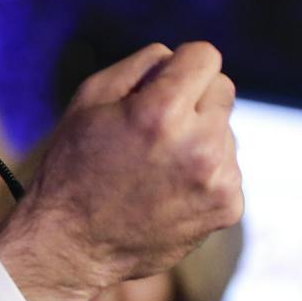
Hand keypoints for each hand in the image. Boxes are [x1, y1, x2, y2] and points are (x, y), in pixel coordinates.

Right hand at [0, 42, 241, 300]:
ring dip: (199, 140)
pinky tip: (168, 191)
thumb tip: (178, 58)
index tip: (163, 83)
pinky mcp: (228, 208)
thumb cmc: (74, 166)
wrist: (73, 244)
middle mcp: (199, 144)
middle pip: (222, 90)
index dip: (181, 65)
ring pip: (225, 133)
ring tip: (156, 168)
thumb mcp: (89, 100)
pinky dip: (203, 175)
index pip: (206, 56)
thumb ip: (140, 65)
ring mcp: (219, 180)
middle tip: (153, 130)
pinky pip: (227, 170)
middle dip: (192, 101)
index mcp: (161, 111)